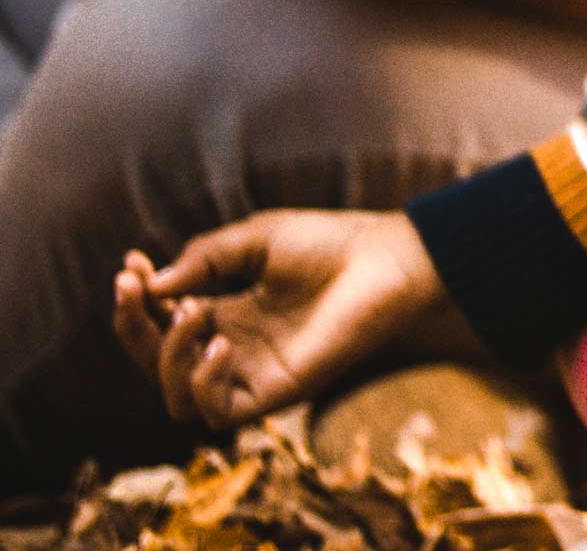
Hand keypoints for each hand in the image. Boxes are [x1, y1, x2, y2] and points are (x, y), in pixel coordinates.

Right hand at [108, 211, 465, 425]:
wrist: (388, 257)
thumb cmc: (330, 243)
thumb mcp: (254, 240)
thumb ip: (204, 260)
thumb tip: (152, 288)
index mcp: (227, 314)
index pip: (160, 325)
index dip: (137, 302)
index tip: (130, 265)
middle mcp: (234, 349)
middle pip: (157, 364)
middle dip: (134, 328)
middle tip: (137, 287)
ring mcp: (253, 374)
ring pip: (176, 396)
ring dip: (167, 355)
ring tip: (193, 310)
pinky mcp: (276, 392)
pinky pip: (217, 413)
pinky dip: (202, 382)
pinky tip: (219, 341)